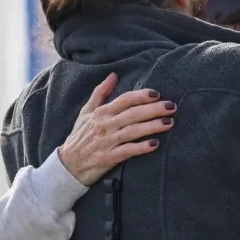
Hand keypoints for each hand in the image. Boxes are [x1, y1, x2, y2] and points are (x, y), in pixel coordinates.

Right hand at [57, 73, 175, 186]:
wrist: (67, 165)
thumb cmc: (79, 136)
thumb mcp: (86, 112)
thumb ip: (100, 93)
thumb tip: (113, 75)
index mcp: (101, 113)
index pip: (124, 100)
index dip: (141, 95)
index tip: (157, 93)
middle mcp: (105, 125)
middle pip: (132, 114)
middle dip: (153, 109)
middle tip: (172, 106)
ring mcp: (107, 142)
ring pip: (133, 131)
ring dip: (152, 126)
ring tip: (169, 122)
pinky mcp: (108, 158)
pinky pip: (127, 151)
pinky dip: (141, 148)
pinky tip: (155, 144)